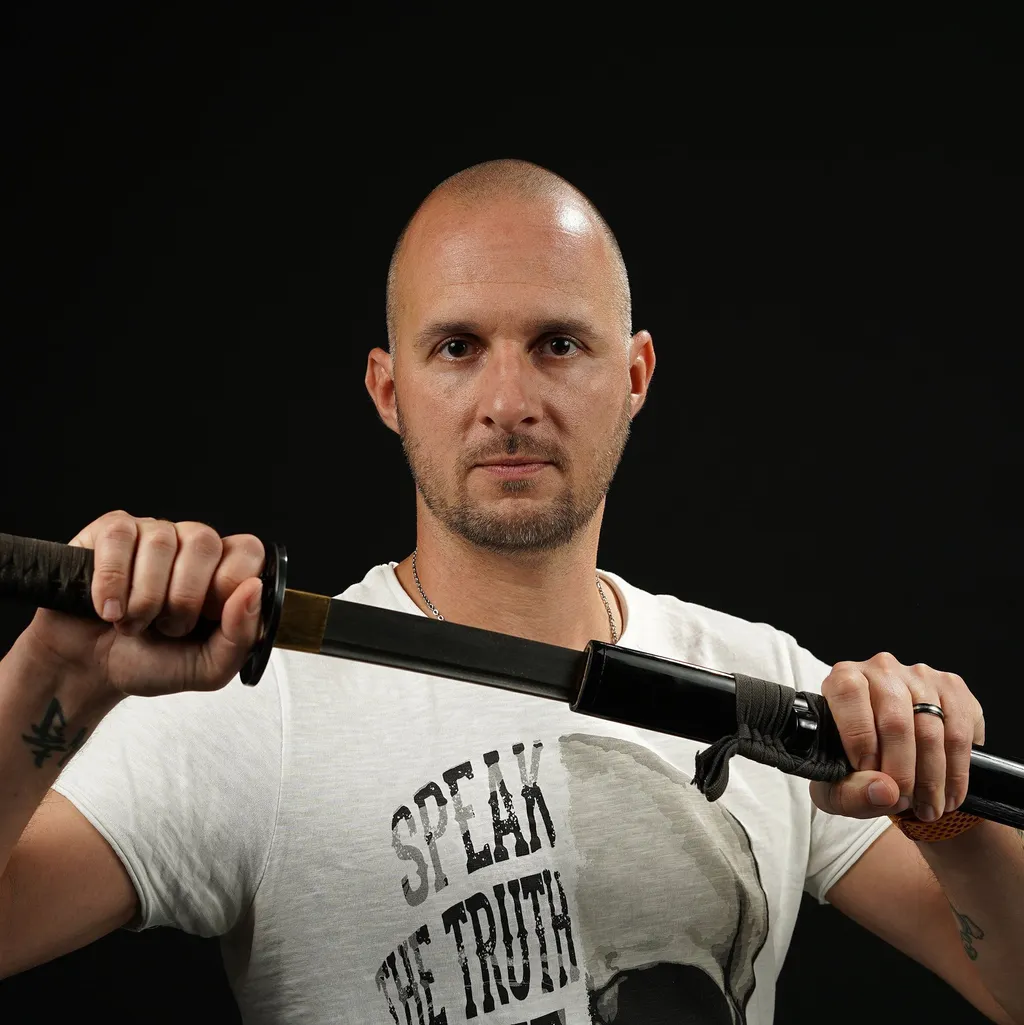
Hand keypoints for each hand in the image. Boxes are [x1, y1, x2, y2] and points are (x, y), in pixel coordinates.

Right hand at [22, 510, 264, 698]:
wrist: (90, 670)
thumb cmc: (151, 662)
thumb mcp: (208, 668)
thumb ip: (241, 636)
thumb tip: (253, 589)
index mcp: (223, 571)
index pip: (248, 550)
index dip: (227, 586)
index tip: (207, 618)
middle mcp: (192, 545)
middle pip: (204, 543)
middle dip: (182, 599)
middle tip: (166, 627)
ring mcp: (153, 532)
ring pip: (161, 542)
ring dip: (144, 598)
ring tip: (134, 623)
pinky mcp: (112, 530)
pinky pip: (119, 537)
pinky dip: (112, 582)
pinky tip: (107, 609)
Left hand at [808, 652, 984, 822]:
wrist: (887, 758)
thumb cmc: (854, 767)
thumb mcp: (837, 788)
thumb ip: (850, 793)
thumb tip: (884, 791)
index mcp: (843, 678)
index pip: (849, 693)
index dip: (859, 736)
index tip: (869, 773)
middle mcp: (881, 669)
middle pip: (895, 721)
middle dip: (902, 772)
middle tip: (902, 802)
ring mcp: (920, 676)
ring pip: (931, 730)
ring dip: (932, 779)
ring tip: (928, 808)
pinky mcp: (952, 688)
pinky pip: (960, 732)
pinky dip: (956, 771)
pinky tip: (949, 793)